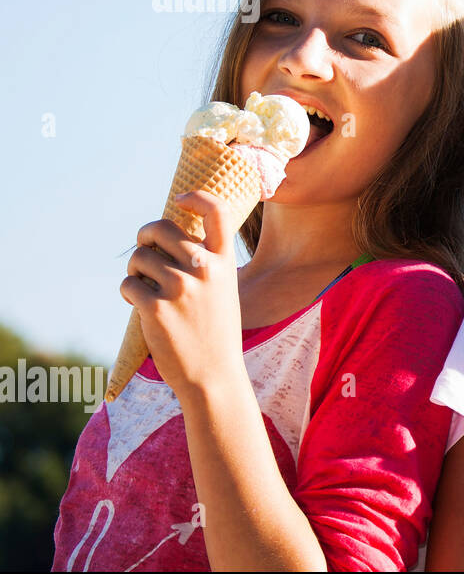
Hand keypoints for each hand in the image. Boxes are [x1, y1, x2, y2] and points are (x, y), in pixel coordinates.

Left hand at [119, 190, 245, 402]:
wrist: (214, 376)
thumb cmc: (215, 332)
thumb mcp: (224, 291)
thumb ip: (205, 264)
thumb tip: (167, 237)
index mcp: (224, 262)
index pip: (216, 211)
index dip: (196, 197)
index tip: (179, 199)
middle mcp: (204, 269)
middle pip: (161, 228)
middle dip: (144, 236)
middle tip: (143, 251)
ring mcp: (180, 287)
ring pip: (138, 257)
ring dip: (134, 269)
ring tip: (143, 286)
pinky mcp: (156, 308)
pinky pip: (127, 284)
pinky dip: (128, 292)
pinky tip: (139, 306)